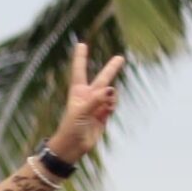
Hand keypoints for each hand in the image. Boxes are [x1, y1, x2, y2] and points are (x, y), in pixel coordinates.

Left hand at [53, 40, 123, 156]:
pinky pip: (113, 104)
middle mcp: (88, 96)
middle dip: (112, 69)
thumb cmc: (71, 127)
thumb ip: (97, 100)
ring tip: (105, 107)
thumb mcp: (81, 111)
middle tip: (120, 58)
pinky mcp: (104, 114)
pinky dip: (112, 105)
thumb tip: (111, 90)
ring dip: (111, 97)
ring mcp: (97, 105)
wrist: (73, 146)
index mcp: (77, 92)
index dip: (80, 57)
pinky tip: (107, 111)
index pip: (79, 71)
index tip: (81, 44)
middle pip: (102, 78)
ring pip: (111, 94)